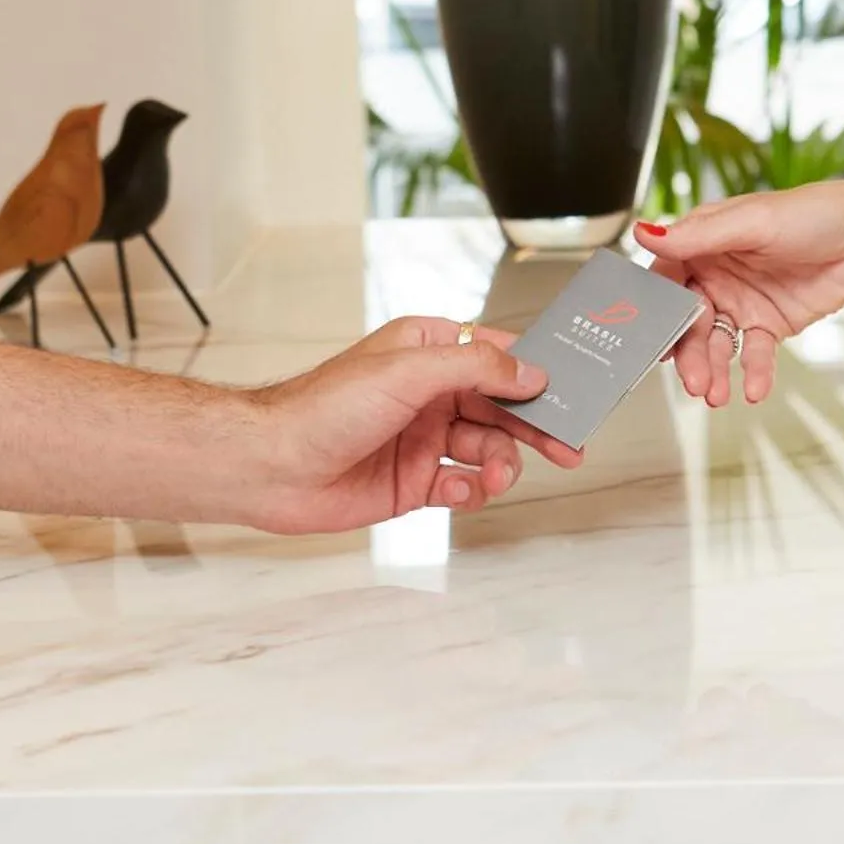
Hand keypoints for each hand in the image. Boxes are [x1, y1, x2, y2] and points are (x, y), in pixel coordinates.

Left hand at [251, 316, 581, 533]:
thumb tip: (529, 373)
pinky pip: (460, 486)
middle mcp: (428, 393)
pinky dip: (470, 492)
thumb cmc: (322, 408)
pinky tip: (462, 492)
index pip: (497, 355)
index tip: (572, 386)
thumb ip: (476, 369)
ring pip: (486, 449)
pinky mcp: (412, 482)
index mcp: (427, 351)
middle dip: (534, 426)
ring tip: (496, 477)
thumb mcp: (409, 373)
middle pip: (501, 407)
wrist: (271, 467)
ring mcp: (422, 438)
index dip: (536, 372)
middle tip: (568, 445)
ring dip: (500, 464)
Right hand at [637, 180, 843, 407]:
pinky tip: (752, 388)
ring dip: (713, 369)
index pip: (666, 278)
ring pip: (715, 342)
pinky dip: (752, 372)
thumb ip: (697, 235)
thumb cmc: (816, 213)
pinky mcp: (769, 324)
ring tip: (716, 393)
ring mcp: (741, 301)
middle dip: (687, 352)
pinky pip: (752, 353)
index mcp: (704, 241)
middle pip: (687, 319)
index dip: (656, 309)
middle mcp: (716, 273)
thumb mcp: (753, 221)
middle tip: (691, 379)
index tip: (650, 337)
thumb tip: (644, 233)